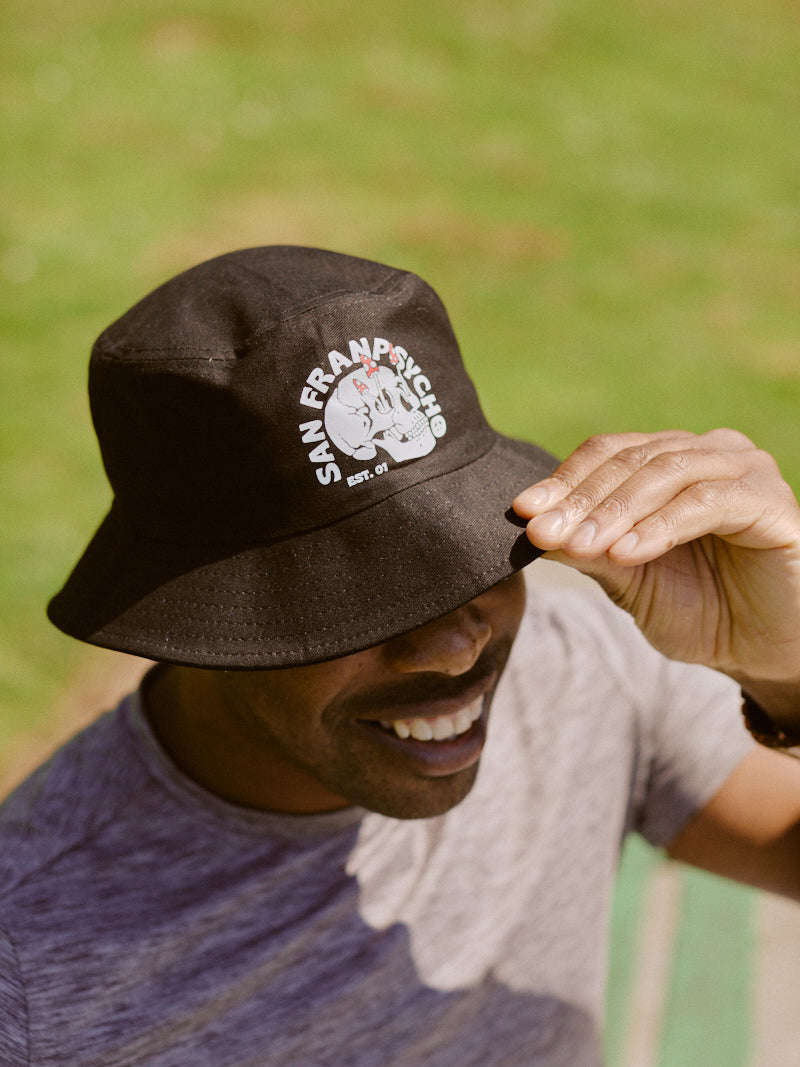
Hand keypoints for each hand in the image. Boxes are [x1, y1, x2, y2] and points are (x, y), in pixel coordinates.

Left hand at [513, 429, 799, 685]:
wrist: (765, 654)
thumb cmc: (702, 611)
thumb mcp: (629, 580)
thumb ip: (588, 549)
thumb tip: (533, 527)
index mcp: (671, 461)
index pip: (607, 454)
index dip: (563, 482)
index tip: (522, 514)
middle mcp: (708, 453)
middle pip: (631, 459)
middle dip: (582, 499)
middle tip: (542, 532)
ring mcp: (744, 470)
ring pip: (665, 473)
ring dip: (616, 511)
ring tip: (583, 547)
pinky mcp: (771, 500)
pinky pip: (706, 503)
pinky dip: (661, 526)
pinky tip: (627, 553)